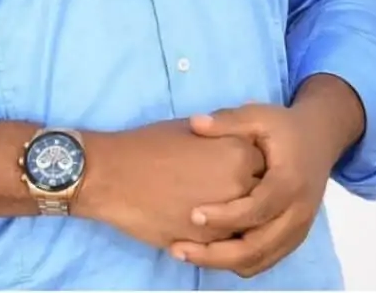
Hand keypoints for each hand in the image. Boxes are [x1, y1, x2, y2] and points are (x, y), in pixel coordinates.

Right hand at [76, 118, 265, 249]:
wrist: (113, 175)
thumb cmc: (148, 146)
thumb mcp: (191, 131)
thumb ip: (219, 141)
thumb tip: (230, 147)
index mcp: (238, 152)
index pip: (262, 162)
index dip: (249, 164)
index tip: (238, 164)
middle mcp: (241, 185)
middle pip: (260, 194)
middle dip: (248, 193)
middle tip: (227, 187)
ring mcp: (227, 218)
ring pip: (246, 224)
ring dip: (237, 219)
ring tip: (216, 207)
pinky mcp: (207, 243)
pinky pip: (225, 243)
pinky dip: (220, 237)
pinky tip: (203, 226)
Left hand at [169, 80, 363, 276]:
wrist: (319, 138)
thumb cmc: (283, 127)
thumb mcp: (258, 115)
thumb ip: (227, 121)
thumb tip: (194, 123)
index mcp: (289, 181)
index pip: (257, 209)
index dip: (225, 216)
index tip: (193, 215)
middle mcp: (298, 212)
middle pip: (257, 247)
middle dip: (217, 254)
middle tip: (180, 249)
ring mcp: (298, 229)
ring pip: (260, 261)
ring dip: (223, 262)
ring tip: (187, 253)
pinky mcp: (293, 237)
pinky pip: (265, 260)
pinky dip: (238, 261)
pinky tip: (210, 252)